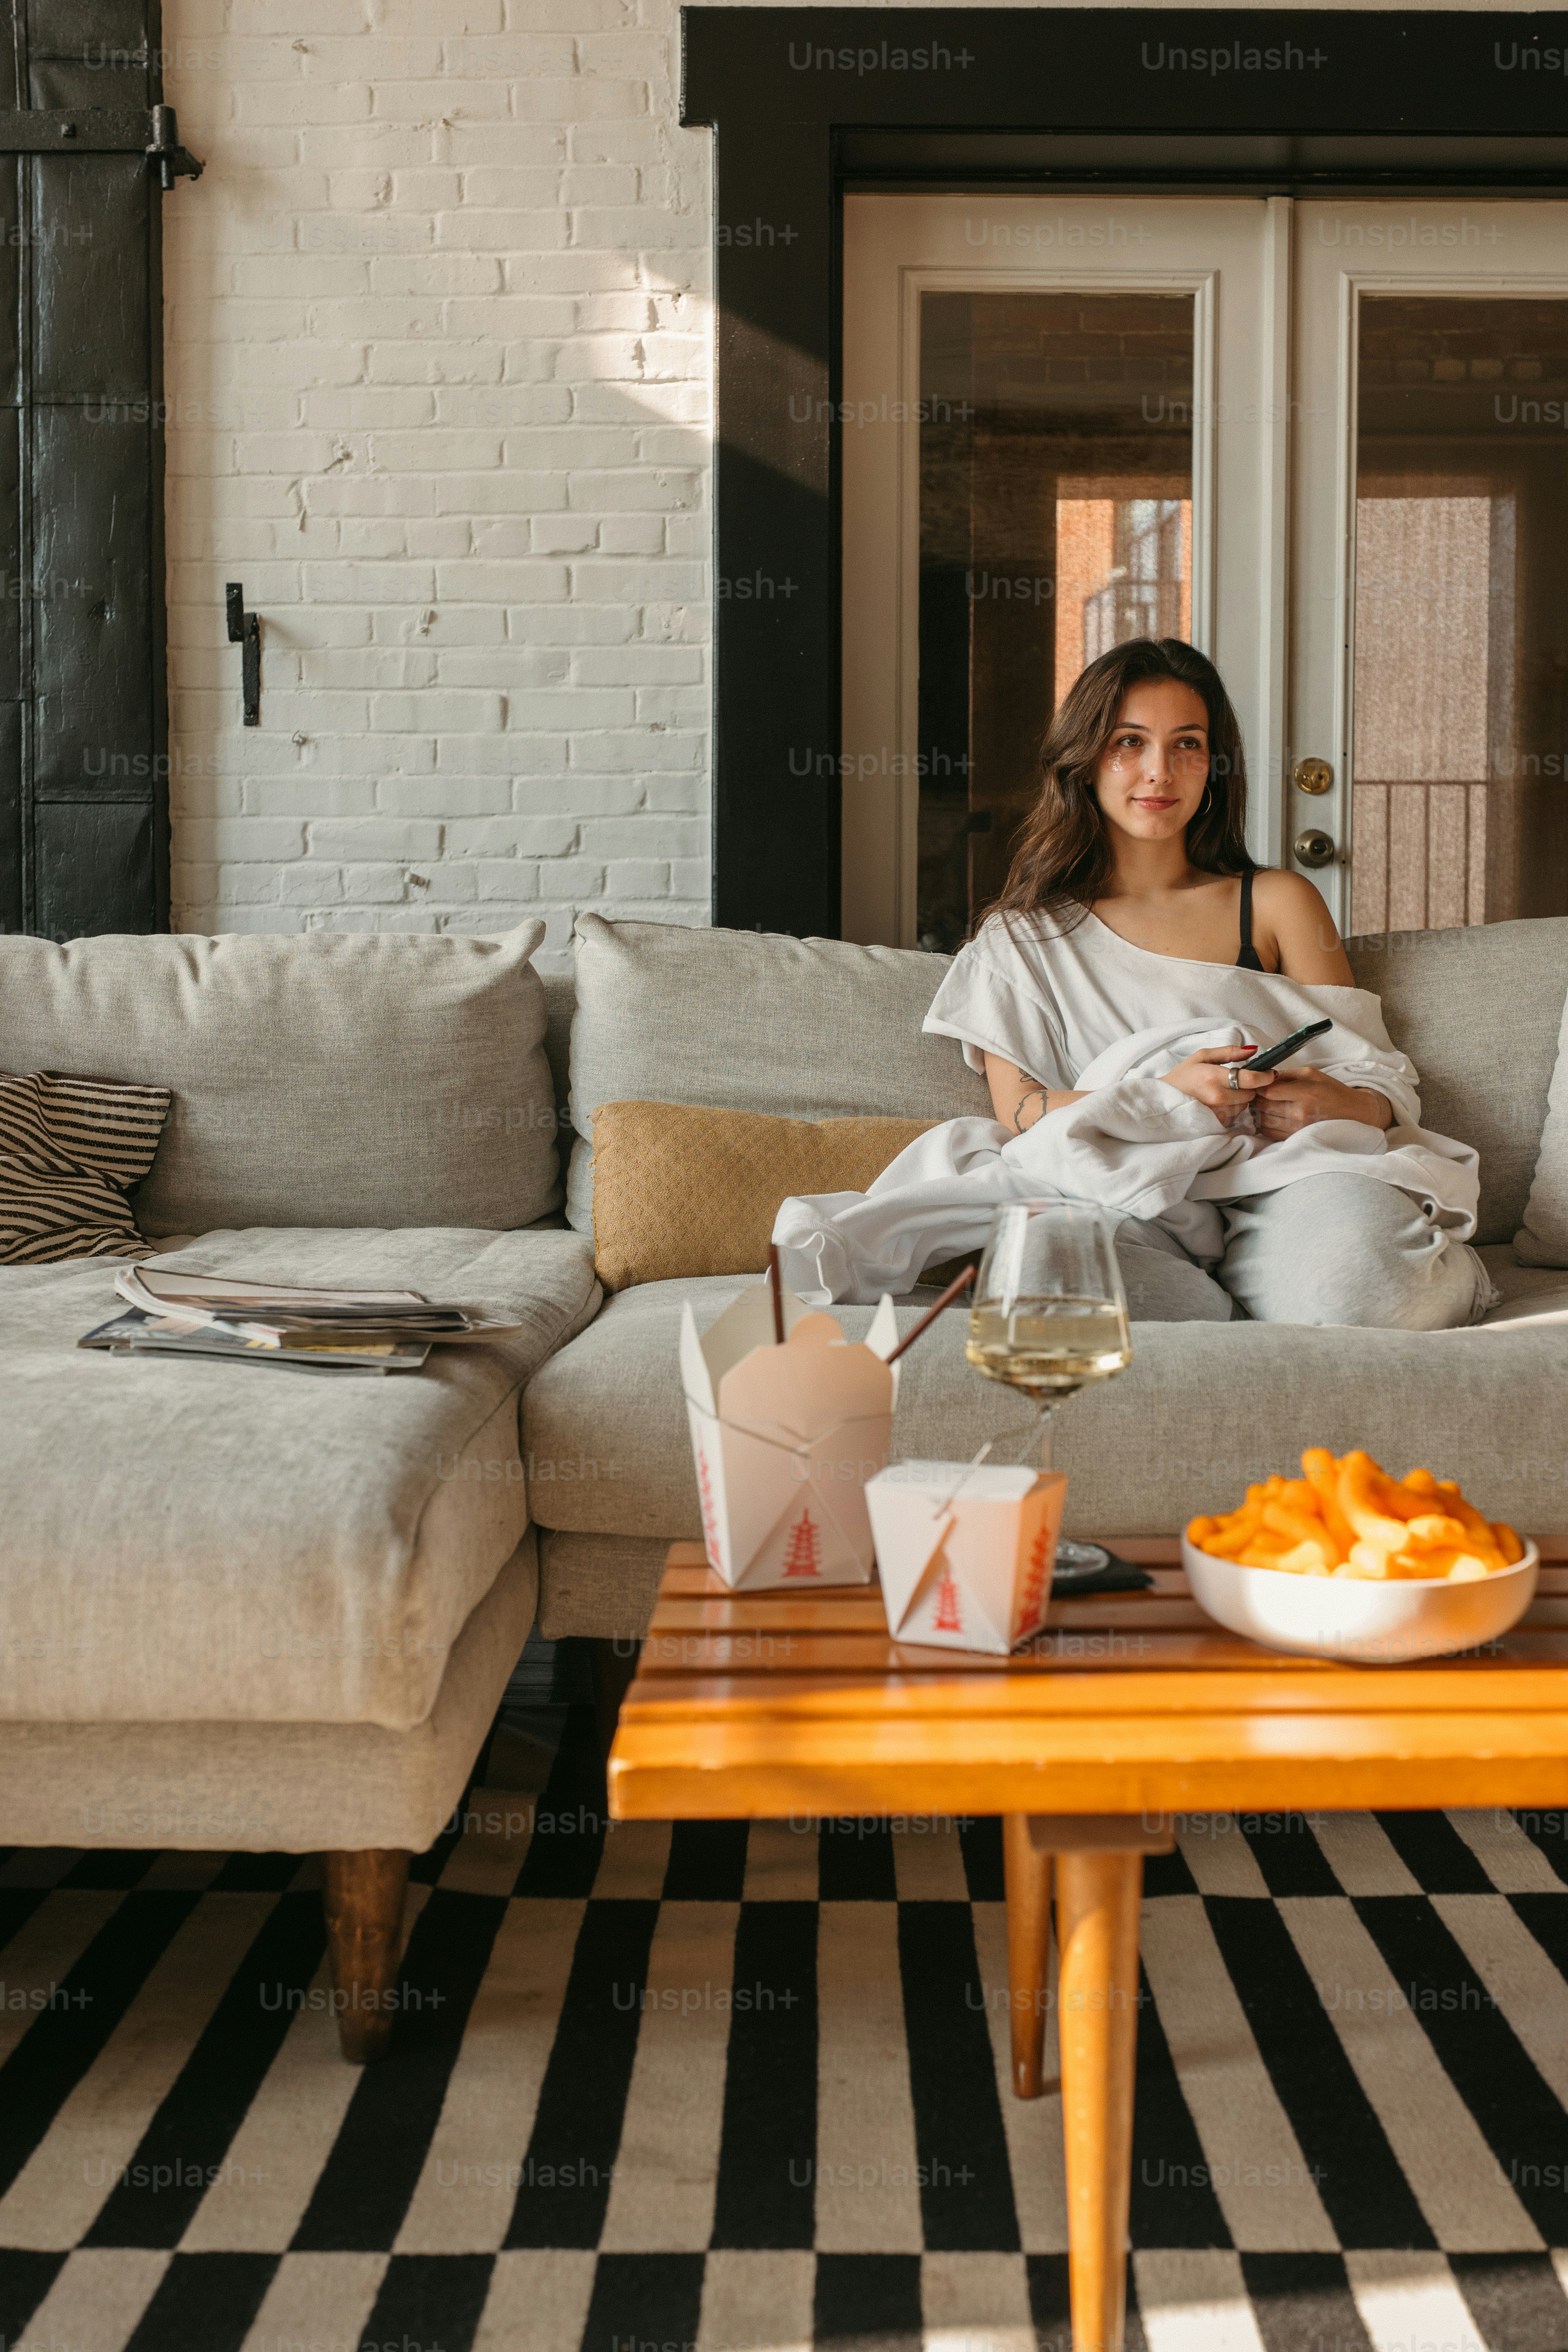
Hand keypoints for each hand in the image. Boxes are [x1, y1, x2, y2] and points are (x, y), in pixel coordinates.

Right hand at [1159, 1046, 1274, 1127]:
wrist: (1163, 1101)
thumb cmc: (1182, 1077)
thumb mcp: (1201, 1057)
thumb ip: (1229, 1052)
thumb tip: (1253, 1050)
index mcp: (1214, 1077)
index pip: (1250, 1079)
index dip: (1265, 1076)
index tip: (1271, 1073)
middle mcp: (1217, 1098)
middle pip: (1251, 1093)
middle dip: (1249, 1087)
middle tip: (1237, 1081)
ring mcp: (1217, 1113)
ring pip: (1244, 1105)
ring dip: (1240, 1098)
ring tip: (1224, 1092)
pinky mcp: (1217, 1124)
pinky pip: (1235, 1116)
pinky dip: (1232, 1109)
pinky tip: (1219, 1104)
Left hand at [1255, 1066, 1391, 1139]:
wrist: (1353, 1114)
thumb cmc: (1332, 1091)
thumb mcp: (1311, 1074)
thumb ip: (1286, 1074)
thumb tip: (1262, 1076)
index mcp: (1304, 1093)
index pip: (1268, 1090)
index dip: (1258, 1086)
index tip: (1257, 1083)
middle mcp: (1299, 1113)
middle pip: (1261, 1106)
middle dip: (1256, 1098)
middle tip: (1258, 1093)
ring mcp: (1296, 1129)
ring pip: (1262, 1120)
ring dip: (1259, 1112)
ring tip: (1266, 1104)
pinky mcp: (1294, 1139)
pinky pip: (1268, 1132)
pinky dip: (1265, 1124)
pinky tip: (1272, 1116)